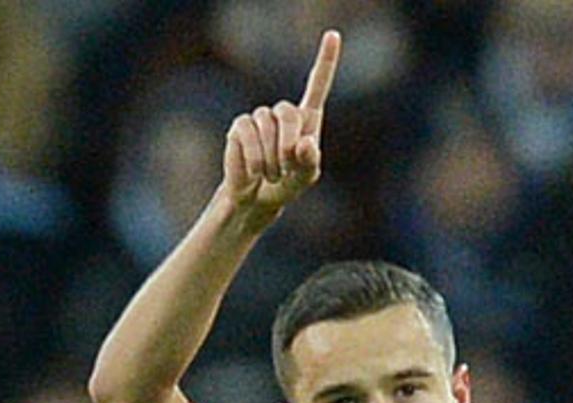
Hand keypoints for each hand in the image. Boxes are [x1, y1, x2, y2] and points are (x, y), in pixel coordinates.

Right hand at [222, 30, 339, 217]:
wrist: (256, 197)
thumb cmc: (286, 184)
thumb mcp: (305, 178)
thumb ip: (310, 162)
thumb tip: (305, 144)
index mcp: (306, 119)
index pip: (317, 84)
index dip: (326, 60)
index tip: (332, 35)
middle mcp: (281, 113)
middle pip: (288, 113)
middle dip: (288, 141)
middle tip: (286, 165)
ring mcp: (258, 118)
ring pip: (265, 127)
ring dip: (269, 158)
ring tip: (271, 176)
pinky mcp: (239, 128)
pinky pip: (245, 136)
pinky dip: (252, 158)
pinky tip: (254, 173)